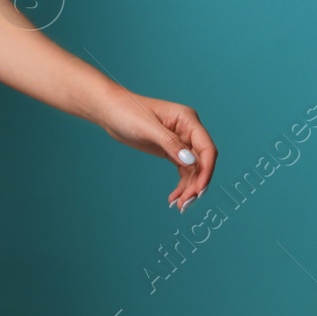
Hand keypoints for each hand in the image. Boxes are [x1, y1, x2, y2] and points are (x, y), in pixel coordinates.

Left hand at [95, 89, 216, 211]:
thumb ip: (170, 144)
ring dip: (189, 188)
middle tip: (186, 203)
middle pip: (202, 161)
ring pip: (194, 169)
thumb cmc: (127, 111)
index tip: (199, 190)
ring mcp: (180, 140)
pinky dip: (181, 184)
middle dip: (197, 183)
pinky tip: (174, 197)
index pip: (206, 147)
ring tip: (180, 205)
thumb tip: (191, 162)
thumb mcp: (148, 128)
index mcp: (187, 119)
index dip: (206, 170)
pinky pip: (183, 170)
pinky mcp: (170, 150)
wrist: (110, 110)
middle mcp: (187, 130)